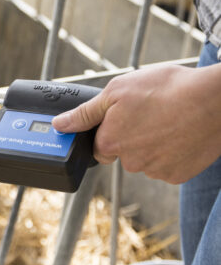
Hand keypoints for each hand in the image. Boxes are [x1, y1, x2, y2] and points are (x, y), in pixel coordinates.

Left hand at [52, 65, 220, 183]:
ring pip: (146, 160)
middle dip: (132, 137)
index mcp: (111, 142)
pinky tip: (180, 133)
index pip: (99, 147)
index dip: (109, 131)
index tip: (123, 119)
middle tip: (150, 114)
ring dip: (153, 144)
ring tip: (168, 119)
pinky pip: (168, 166)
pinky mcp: (178, 175)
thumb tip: (60, 125)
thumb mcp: (117, 91)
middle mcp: (131, 162)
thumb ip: (85, 113)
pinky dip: (172, 152)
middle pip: (123, 154)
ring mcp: (156, 170)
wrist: (214, 101)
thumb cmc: (167, 89)